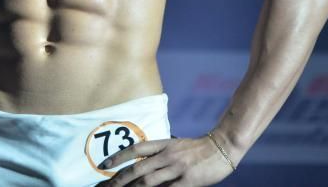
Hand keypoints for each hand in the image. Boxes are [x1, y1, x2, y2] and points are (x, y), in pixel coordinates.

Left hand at [97, 136, 234, 185]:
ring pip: (148, 181)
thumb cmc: (198, 149)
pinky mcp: (188, 181)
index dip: (118, 157)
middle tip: (106, 186)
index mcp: (164, 144)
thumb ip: (161, 157)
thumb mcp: (177, 147)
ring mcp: (178, 168)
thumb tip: (143, 172)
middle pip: (138, 169)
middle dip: (119, 179)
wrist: (223, 146)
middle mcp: (168, 155)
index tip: (104, 165)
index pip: (136, 149)